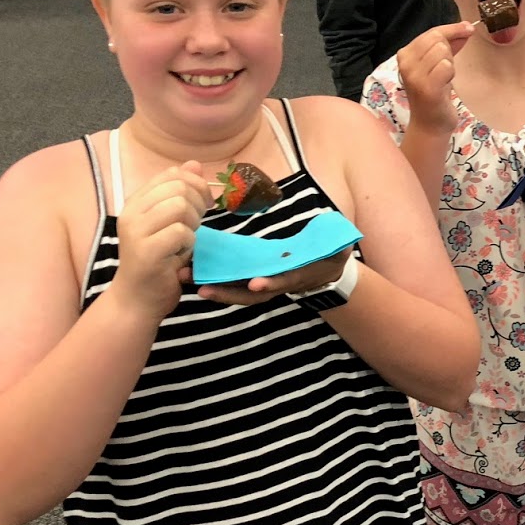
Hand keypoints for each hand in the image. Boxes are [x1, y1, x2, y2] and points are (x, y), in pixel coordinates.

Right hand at [107, 161, 212, 320]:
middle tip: (199, 225)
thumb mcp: (170, 223)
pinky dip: (190, 244)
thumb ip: (180, 193)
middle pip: (178, 187)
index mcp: (135, 202)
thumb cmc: (158, 262)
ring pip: (179, 206)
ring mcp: (136, 232)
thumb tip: (194, 164)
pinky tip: (181, 255)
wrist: (137, 300)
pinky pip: (181, 232)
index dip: (196, 184)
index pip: (171, 174)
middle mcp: (131, 212)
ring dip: (193, 224)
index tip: (204, 204)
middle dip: (198, 203)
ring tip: (186, 241)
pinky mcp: (146, 251)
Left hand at [197, 245, 353, 305]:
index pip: (284, 281)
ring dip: (212, 286)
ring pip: (236, 290)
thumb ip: (335, 241)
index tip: (256, 283)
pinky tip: (192, 271)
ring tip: (186, 278)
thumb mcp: (337, 245)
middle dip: (227, 292)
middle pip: (251, 293)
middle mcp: (278, 282)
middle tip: (201, 288)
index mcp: (299, 274)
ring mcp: (265, 282)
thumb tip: (337, 231)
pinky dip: (213, 278)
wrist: (328, 267)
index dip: (272, 282)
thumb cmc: (332, 252)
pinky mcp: (253, 276)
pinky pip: (232, 280)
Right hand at [397, 21, 474, 135]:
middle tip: (446, 70)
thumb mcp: (438, 65)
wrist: (430, 124)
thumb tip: (465, 27)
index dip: (452, 29)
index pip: (432, 32)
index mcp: (405, 54)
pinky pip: (446, 66)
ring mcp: (414, 75)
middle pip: (438, 39)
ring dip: (450, 64)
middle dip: (449, 51)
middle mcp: (405, 63)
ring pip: (442, 51)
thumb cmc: (434, 94)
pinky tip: (445, 85)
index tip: (468, 27)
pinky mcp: (426, 87)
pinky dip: (450, 74)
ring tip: (443, 79)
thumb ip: (449, 45)